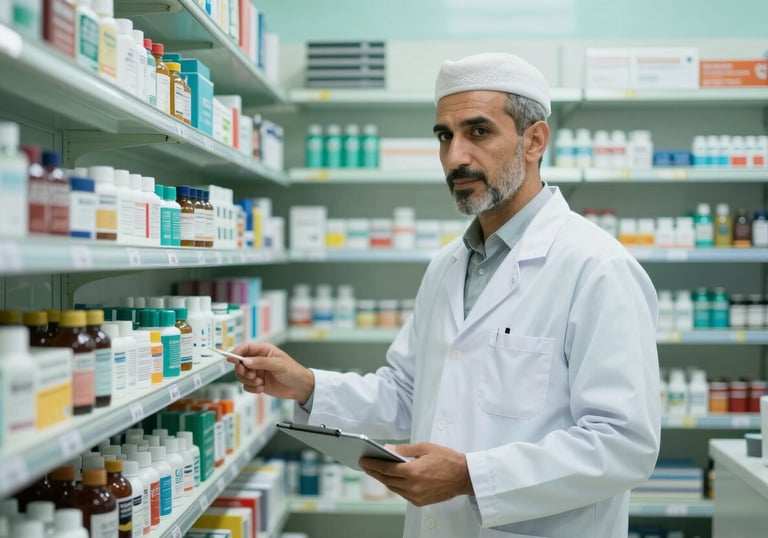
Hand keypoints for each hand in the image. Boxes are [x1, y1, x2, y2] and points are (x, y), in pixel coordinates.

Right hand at [230, 342, 314, 403]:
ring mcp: (257, 372)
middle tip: (252, 375)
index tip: (230, 358)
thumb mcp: (278, 365)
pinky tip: (262, 388)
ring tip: (260, 383)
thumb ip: (261, 362)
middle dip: (243, 370)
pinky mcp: (257, 383)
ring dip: (248, 381)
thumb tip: (246, 361)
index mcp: (264, 350)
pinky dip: (252, 388)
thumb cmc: (293, 371)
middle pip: (240, 363)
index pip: (246, 348)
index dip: (236, 352)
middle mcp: (258, 360)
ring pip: (241, 375)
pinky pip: (246, 386)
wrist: (300, 387)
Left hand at [358, 442, 473, 506]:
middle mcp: (413, 486)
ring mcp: (416, 496)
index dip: (372, 464)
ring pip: (394, 488)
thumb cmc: (447, 459)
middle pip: (387, 480)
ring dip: (384, 480)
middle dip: (375, 472)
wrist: (464, 476)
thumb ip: (404, 449)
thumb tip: (387, 449)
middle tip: (366, 465)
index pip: (386, 469)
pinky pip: (403, 494)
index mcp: (413, 471)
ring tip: (376, 471)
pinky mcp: (421, 502)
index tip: (363, 461)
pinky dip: (396, 486)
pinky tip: (392, 479)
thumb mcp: (425, 447)